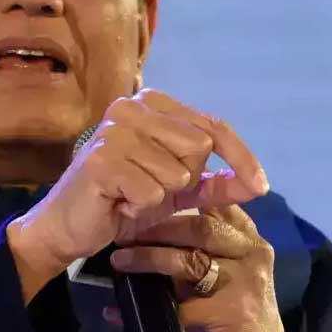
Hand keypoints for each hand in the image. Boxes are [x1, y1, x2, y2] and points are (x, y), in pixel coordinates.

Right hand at [6, 88, 269, 298]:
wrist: (70, 227)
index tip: (261, 185)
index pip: (213, 125)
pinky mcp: (101, 159)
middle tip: (149, 187)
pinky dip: (140, 207)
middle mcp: (132, 106)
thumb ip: (218, 183)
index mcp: (152, 104)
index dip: (241, 156)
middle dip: (183, 180)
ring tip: (130, 196)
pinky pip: (152, 192)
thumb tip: (261, 184)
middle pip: (199, 147)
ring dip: (159, 197)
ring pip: (176, 173)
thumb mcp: (179, 191)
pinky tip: (118, 203)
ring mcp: (114, 130)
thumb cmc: (124, 201)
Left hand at [110, 204, 287, 331]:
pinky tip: (121, 311)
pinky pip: (182, 307)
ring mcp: (245, 282)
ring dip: (150, 258)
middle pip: (200, 227)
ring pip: (191, 261)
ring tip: (120, 261)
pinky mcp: (233, 313)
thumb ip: (198, 248)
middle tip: (123, 231)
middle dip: (157, 228)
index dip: (181, 197)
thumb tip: (144, 232)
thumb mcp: (224, 272)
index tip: (145, 200)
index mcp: (249, 238)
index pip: (217, 204)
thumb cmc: (236, 312)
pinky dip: (150, 307)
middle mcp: (252, 253)